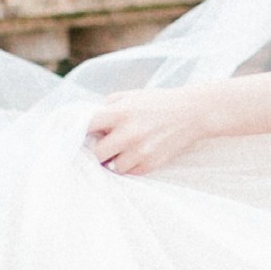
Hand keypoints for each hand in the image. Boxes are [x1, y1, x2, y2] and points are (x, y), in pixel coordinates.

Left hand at [83, 85, 219, 174]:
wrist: (191, 113)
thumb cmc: (156, 103)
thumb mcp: (129, 96)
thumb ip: (106, 107)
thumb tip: (86, 125)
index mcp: (120, 112)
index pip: (86, 126)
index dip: (79, 132)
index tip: (79, 135)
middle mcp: (129, 133)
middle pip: (96, 153)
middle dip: (98, 149)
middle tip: (104, 144)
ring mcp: (141, 151)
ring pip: (111, 167)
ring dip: (113, 160)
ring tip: (122, 150)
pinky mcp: (151, 164)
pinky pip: (128, 173)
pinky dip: (128, 166)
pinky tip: (135, 154)